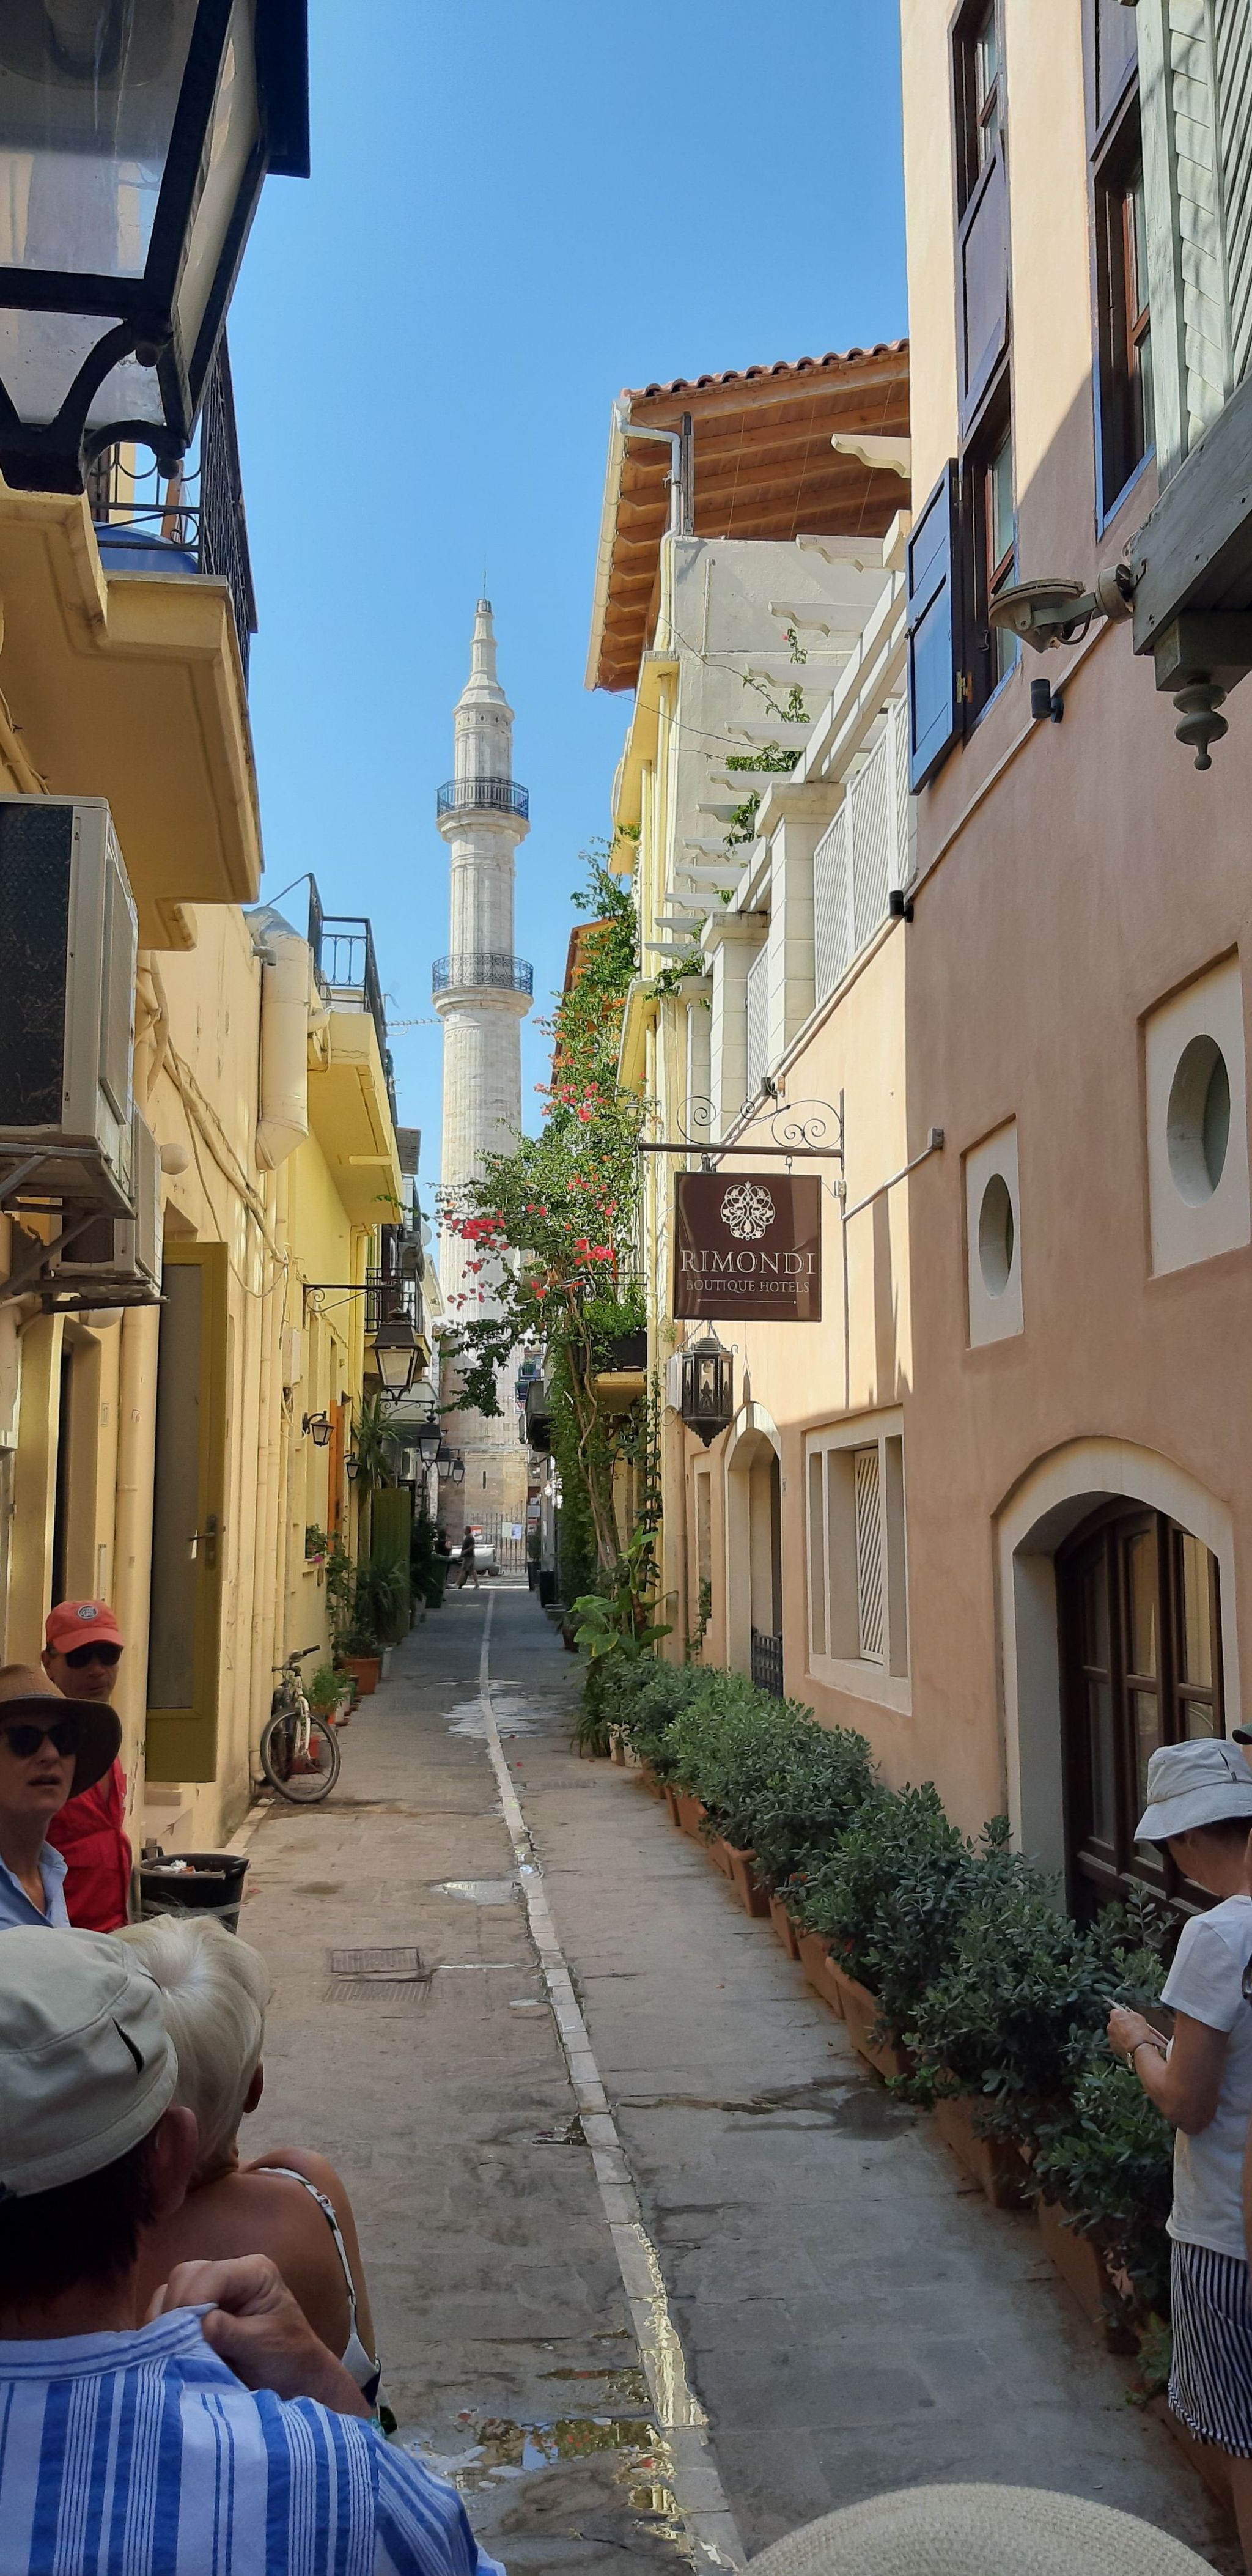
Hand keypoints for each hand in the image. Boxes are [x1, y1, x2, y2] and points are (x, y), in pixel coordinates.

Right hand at [147, 2255, 370, 2418]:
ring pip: (171, 2292)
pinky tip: (166, 2350)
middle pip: (186, 2277)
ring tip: (167, 2350)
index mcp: (253, 2273)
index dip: (193, 2300)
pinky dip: (162, 2330)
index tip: (184, 2334)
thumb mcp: (265, 2346)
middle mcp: (229, 2275)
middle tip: (172, 2345)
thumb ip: (233, 2333)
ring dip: (165, 2321)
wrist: (293, 2380)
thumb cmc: (288, 2358)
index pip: (212, 2274)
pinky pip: (166, 2312)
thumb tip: (202, 2323)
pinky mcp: (196, 2313)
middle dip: (175, 2310)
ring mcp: (211, 2292)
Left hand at [1107, 2005, 1162, 2060]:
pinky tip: (1129, 2044)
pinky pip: (1116, 2043)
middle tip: (1131, 2029)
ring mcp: (1110, 2036)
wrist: (1138, 2048)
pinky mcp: (1112, 2046)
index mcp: (1116, 2015)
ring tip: (1131, 2038)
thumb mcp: (1139, 2017)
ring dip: (1121, 2035)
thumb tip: (1130, 2015)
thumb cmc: (1139, 2034)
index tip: (1127, 2019)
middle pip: (1115, 2023)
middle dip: (1121, 2026)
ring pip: (1115, 2034)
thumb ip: (1131, 2015)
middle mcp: (1110, 2025)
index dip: (1123, 2016)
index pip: (1116, 2012)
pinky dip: (1121, 2043)